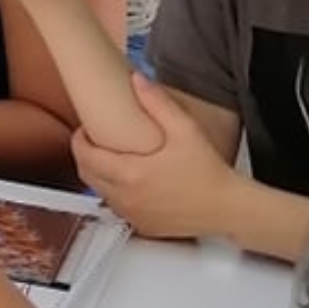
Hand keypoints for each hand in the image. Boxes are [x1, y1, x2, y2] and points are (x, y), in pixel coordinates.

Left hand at [72, 75, 238, 239]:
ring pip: (100, 193)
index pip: (85, 156)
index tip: (85, 130)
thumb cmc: (210, 174)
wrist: (229, 208)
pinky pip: (117, 208)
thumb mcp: (185, 130)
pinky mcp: (143, 226)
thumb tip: (138, 80)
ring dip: (99, 175)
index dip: (79, 140)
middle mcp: (126, 198)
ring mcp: (133, 215)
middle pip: (87, 175)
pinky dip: (116, 193)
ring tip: (111, 158)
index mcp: (130, 174)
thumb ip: (158, 102)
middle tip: (95, 141)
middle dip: (85, 156)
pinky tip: (129, 181)